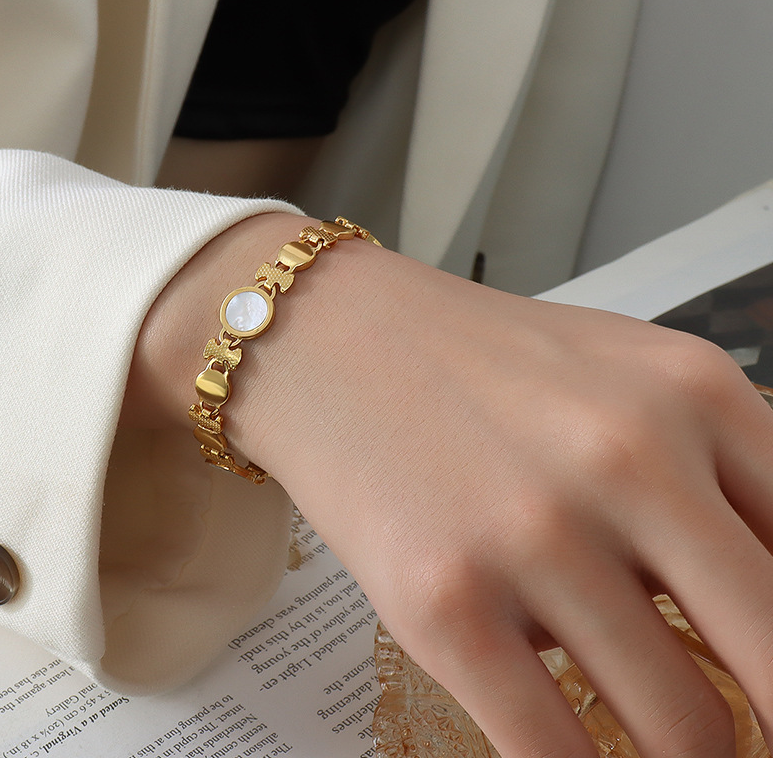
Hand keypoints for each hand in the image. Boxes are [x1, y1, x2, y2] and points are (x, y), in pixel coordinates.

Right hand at [129, 212, 772, 757]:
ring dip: (679, 751)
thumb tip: (771, 614)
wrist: (327, 340)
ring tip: (643, 716)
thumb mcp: (625, 376)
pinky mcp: (444, 602)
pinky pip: (557, 755)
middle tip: (745, 734)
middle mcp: (627, 458)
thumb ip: (725, 475)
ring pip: (686, 732)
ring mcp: (532, 533)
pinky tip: (568, 743)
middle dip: (769, 722)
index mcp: (694, 392)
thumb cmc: (475, 363)